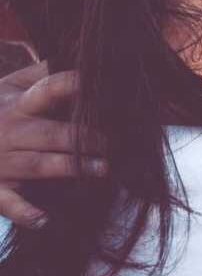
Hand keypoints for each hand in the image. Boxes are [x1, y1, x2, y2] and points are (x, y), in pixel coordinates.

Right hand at [0, 61, 106, 226]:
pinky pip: (9, 203)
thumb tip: (84, 55)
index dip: (71, 85)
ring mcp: (1, 162)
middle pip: (50, 133)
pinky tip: (46, 220)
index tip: (97, 84)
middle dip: (83, 138)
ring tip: (104, 169)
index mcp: (18, 104)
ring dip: (71, 168)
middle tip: (115, 142)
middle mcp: (10, 131)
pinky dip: (25, 212)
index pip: (47, 90)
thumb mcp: (9, 87)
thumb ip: (43, 75)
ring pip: (38, 165)